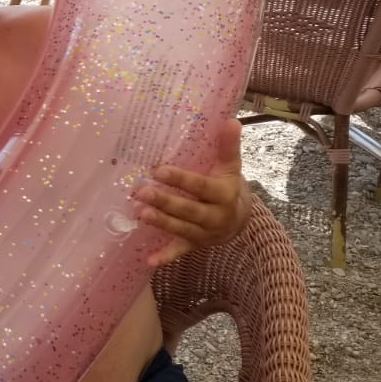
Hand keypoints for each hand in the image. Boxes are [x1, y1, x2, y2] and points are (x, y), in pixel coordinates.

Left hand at [132, 118, 247, 266]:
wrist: (240, 219)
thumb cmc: (228, 186)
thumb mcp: (231, 166)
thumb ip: (228, 145)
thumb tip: (230, 120)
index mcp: (224, 194)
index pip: (201, 186)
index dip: (181, 179)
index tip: (158, 170)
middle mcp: (215, 216)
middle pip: (189, 210)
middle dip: (166, 202)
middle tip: (141, 192)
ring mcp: (204, 233)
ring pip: (181, 229)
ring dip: (161, 222)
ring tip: (140, 213)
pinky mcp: (194, 244)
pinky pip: (179, 252)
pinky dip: (165, 257)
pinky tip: (148, 261)